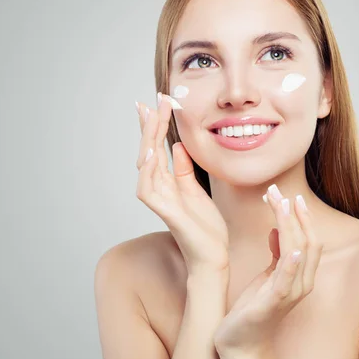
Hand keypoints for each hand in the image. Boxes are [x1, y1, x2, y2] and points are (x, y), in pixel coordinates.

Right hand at [135, 93, 228, 274]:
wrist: (214, 256)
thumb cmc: (206, 228)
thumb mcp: (196, 190)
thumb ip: (184, 170)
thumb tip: (179, 146)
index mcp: (168, 182)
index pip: (157, 148)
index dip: (154, 126)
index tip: (155, 102)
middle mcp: (159, 189)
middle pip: (147, 151)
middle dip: (149, 125)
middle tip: (151, 101)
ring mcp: (160, 200)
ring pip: (145, 165)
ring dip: (146, 140)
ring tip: (150, 116)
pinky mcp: (166, 213)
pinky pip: (149, 189)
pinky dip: (147, 171)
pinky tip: (151, 153)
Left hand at [213, 185, 322, 351]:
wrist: (240, 343)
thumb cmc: (254, 308)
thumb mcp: (268, 275)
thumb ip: (277, 253)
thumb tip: (278, 227)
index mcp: (301, 275)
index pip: (309, 239)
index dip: (300, 216)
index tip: (287, 195)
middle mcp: (302, 283)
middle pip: (306, 241)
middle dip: (293, 214)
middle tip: (278, 191)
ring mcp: (290, 294)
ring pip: (297, 253)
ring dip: (289, 226)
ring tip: (279, 204)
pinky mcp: (273, 304)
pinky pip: (287, 281)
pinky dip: (292, 264)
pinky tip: (293, 249)